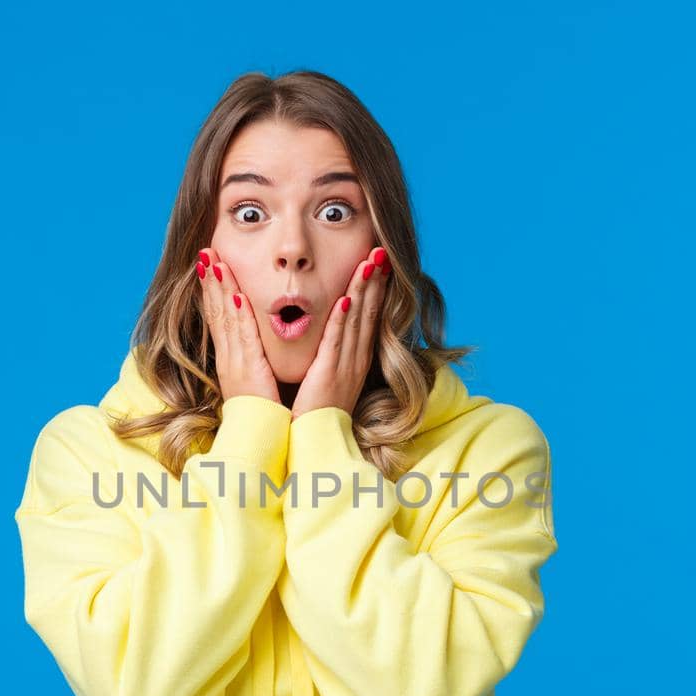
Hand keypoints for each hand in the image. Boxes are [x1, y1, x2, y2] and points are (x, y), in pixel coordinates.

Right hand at [195, 247, 280, 403]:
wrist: (259, 443)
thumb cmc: (263, 416)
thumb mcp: (256, 384)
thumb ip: (255, 365)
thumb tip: (257, 353)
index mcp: (232, 362)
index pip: (220, 319)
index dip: (213, 292)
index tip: (210, 268)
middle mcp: (229, 359)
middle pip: (217, 313)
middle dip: (211, 282)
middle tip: (206, 254)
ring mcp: (236, 364)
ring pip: (226, 318)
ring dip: (221, 289)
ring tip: (214, 262)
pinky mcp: (248, 371)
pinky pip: (244, 338)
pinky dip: (240, 315)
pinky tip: (239, 295)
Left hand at [291, 246, 390, 419]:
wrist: (315, 445)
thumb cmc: (315, 414)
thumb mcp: (327, 380)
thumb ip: (329, 358)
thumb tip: (326, 341)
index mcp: (354, 360)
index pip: (368, 317)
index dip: (374, 289)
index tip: (378, 264)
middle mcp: (355, 360)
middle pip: (369, 312)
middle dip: (375, 280)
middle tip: (381, 251)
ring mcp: (345, 366)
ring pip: (357, 320)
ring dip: (363, 289)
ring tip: (371, 261)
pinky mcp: (329, 374)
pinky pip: (337, 341)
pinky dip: (342, 318)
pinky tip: (345, 297)